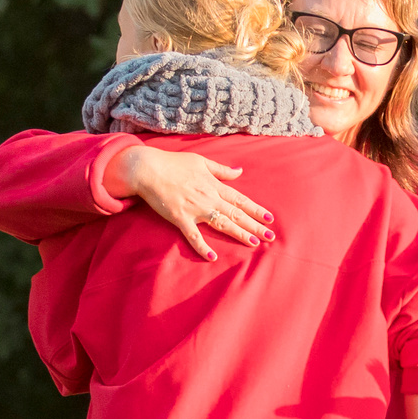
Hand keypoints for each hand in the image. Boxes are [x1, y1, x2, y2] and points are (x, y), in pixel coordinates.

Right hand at [117, 146, 274, 260]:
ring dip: (238, 234)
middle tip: (270, 237)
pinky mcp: (180, 218)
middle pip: (236, 214)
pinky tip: (213, 257)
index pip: (240, 200)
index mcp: (214, 185)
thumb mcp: (201, 161)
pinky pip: (193, 236)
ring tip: (253, 244)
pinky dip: (202, 247)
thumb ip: (221, 169)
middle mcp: (209, 198)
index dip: (256, 210)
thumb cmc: (173, 163)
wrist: (147, 168)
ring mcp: (195, 209)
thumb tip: (240, 170)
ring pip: (222, 224)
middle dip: (254, 225)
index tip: (269, 219)